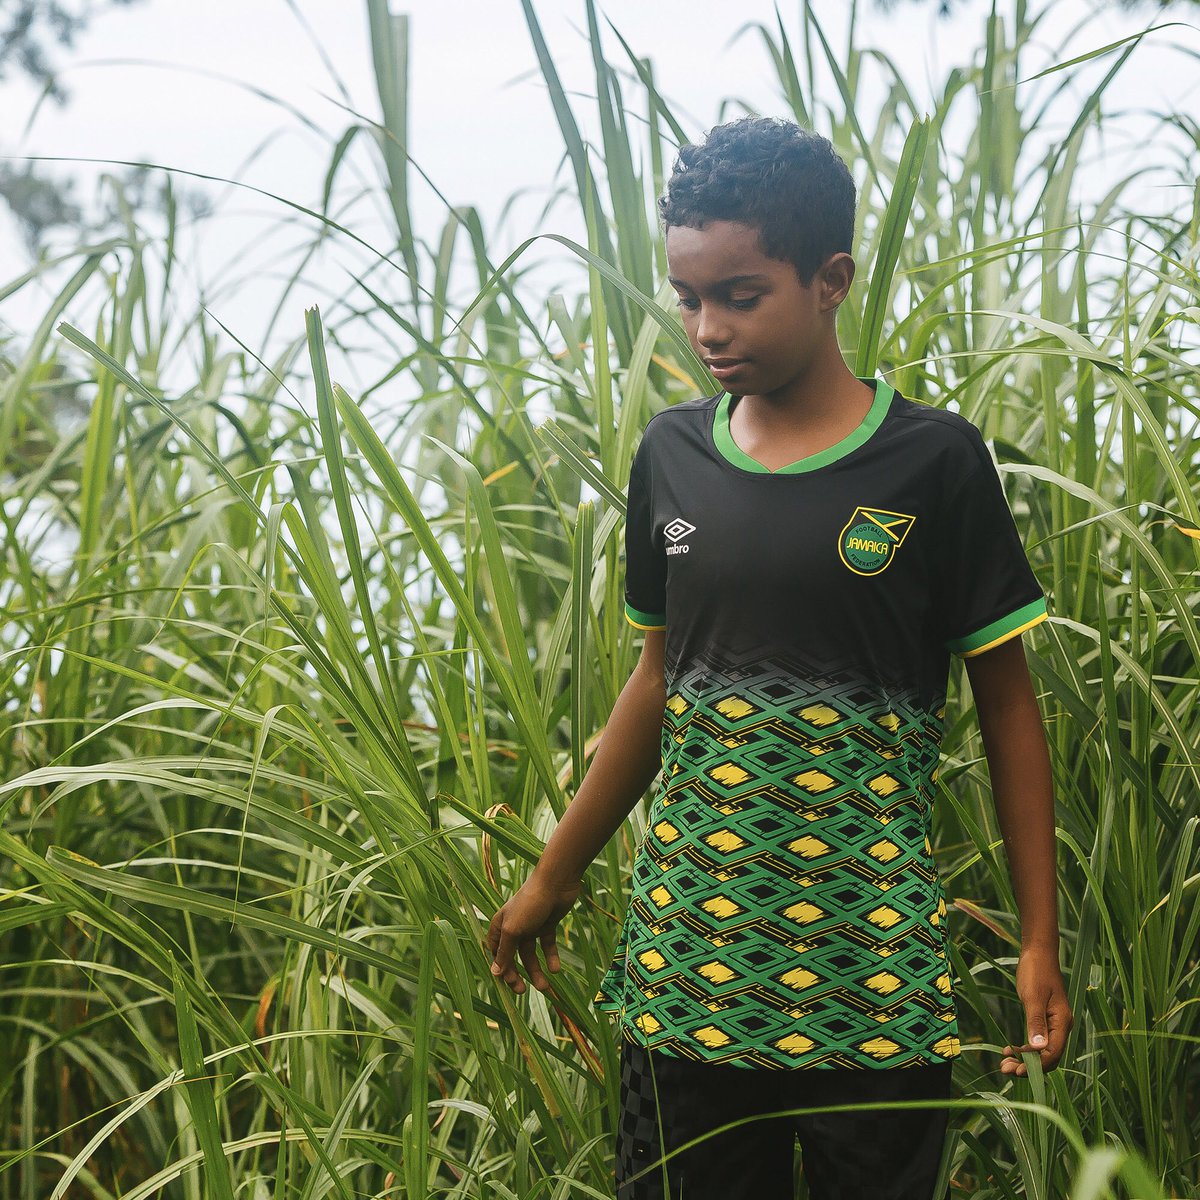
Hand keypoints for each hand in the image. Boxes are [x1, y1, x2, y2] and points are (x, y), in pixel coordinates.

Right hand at [486, 869, 580, 994]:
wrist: (556, 882)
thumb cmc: (530, 903)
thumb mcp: (514, 930)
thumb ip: (505, 952)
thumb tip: (494, 973)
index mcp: (500, 926)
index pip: (496, 953)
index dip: (501, 969)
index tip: (509, 984)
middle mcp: (514, 927)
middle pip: (512, 956)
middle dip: (517, 975)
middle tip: (522, 992)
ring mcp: (531, 926)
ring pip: (530, 954)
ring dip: (536, 971)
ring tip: (545, 987)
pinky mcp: (547, 924)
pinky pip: (547, 945)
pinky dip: (551, 957)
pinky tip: (555, 969)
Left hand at [1000, 944, 1072, 1077]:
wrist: (1037, 953)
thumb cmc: (1036, 972)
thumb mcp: (1033, 996)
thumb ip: (1036, 1022)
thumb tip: (1039, 1049)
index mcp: (1062, 1022)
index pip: (1053, 1054)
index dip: (1035, 1066)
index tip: (1016, 1071)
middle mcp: (1061, 1027)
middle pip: (1048, 1056)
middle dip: (1028, 1066)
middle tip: (1005, 1070)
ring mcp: (1054, 1024)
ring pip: (1042, 1050)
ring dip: (1024, 1059)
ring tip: (1004, 1062)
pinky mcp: (1045, 1019)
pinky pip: (1037, 1041)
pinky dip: (1025, 1048)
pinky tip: (1010, 1050)